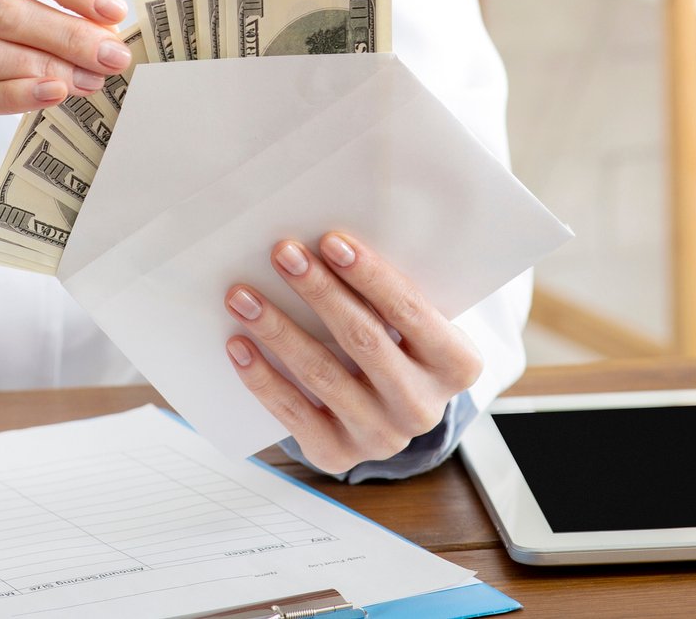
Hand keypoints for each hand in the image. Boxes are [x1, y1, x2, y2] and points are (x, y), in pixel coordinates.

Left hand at [224, 232, 481, 474]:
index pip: (410, 311)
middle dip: (318, 291)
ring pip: (322, 374)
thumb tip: (326, 245)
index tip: (330, 241)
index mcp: (456, 365)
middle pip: (363, 339)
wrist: (392, 409)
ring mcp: (381, 436)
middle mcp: (423, 407)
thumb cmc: (400, 342)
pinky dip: (263, 377)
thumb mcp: (414, 321)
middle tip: (282, 253)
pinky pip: (294, 412)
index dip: (369, 275)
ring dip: (277, 329)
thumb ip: (389, 293)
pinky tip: (239, 345)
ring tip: (242, 296)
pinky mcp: (338, 455)